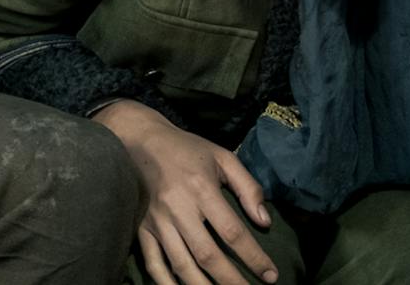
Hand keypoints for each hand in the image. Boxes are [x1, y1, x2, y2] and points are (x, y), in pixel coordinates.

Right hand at [92, 100, 278, 284]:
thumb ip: (247, 187)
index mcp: (201, 188)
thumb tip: (265, 221)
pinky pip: (153, 262)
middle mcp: (177, 207)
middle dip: (231, 281)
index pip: (232, 232)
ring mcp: (156, 221)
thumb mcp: (222, 157)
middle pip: (207, 255)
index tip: (271, 275)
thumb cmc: (186, 149)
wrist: (138, 139)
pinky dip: (166, 283)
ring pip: (181, 264)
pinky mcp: (141, 228)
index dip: (254, 257)